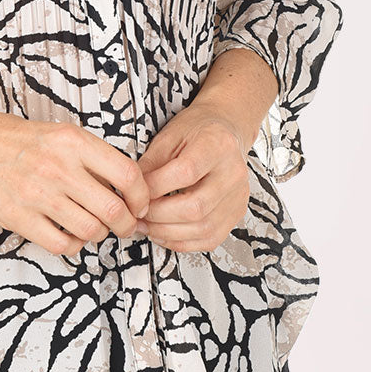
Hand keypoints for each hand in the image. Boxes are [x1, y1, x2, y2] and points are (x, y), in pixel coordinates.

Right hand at [0, 112, 152, 259]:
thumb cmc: (16, 140)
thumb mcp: (60, 135)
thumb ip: (92, 158)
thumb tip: (127, 191)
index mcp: (73, 141)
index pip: (127, 174)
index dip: (142, 197)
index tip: (140, 205)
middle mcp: (58, 166)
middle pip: (114, 210)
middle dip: (127, 225)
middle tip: (125, 227)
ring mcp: (37, 194)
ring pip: (91, 230)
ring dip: (99, 236)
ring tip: (94, 229)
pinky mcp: (18, 217)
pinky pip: (62, 245)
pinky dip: (74, 246)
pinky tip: (69, 236)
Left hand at [133, 107, 250, 254]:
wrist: (225, 131)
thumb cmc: (196, 130)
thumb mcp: (169, 135)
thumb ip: (151, 162)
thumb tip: (132, 191)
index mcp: (218, 145)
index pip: (186, 173)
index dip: (156, 187)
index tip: (136, 192)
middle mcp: (234, 173)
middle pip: (196, 207)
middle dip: (159, 215)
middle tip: (137, 214)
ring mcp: (238, 196)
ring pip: (203, 228)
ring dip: (167, 232)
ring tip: (145, 225)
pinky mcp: (236, 213)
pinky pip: (210, 239)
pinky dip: (182, 242)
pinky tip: (163, 233)